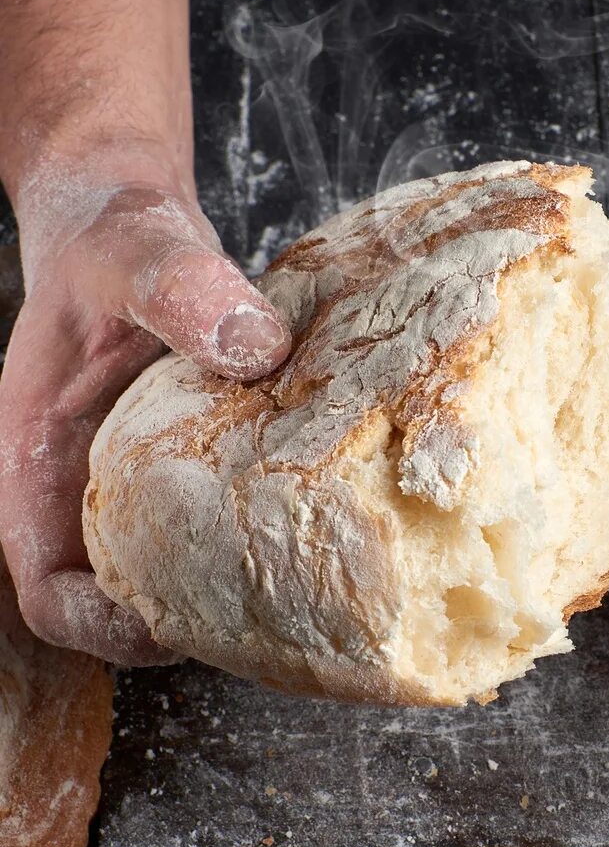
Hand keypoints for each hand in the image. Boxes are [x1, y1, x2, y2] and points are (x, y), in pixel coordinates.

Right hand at [0, 158, 291, 663]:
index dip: (100, 625)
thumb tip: (255, 344)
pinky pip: (226, 522)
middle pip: (125, 601)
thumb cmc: (109, 238)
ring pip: (182, 572)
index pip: (47, 588)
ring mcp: (145, 481)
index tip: (174, 623)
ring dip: (236, 588)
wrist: (130, 221)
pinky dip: (268, 532)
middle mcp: (91, 487)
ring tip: (313, 579)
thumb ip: (180, 289)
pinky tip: (331, 518)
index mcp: (40, 461)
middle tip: (278, 615)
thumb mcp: (134, 251)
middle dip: (190, 623)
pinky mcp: (198, 464)